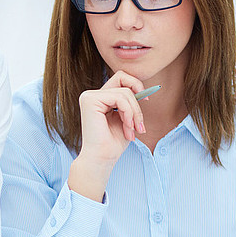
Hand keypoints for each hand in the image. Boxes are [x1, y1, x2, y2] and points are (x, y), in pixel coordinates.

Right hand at [69, 71, 146, 200]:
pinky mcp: (90, 100)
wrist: (102, 159)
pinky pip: (120, 98)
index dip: (136, 85)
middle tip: (140, 125)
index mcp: (98, 98)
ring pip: (124, 92)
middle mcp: (91, 95)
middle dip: (136, 103)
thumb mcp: (126, 118)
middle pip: (123, 80)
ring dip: (134, 113)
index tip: (146, 101)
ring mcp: (89, 96)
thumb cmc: (113, 143)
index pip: (121, 78)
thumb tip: (143, 90)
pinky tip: (127, 127)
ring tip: (132, 130)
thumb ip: (130, 102)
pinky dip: (129, 113)